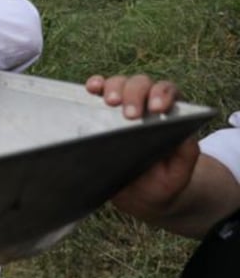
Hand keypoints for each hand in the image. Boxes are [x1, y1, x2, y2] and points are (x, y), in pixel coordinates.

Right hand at [85, 73, 198, 221]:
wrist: (136, 194)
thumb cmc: (160, 181)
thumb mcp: (179, 173)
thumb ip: (186, 154)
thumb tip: (185, 134)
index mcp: (168, 113)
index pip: (167, 92)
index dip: (162, 95)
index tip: (156, 109)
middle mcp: (145, 102)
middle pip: (141, 84)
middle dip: (135, 95)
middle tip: (129, 115)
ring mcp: (121, 104)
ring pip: (119, 83)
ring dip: (113, 88)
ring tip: (110, 103)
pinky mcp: (100, 110)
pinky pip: (97, 90)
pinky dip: (94, 85)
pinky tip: (91, 88)